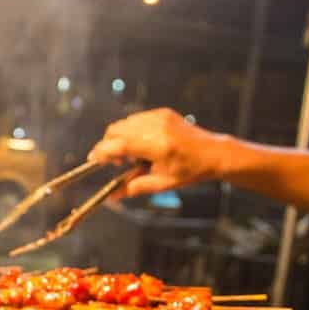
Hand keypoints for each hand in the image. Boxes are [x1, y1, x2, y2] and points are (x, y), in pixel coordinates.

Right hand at [89, 108, 225, 198]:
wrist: (215, 153)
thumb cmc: (191, 171)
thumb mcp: (162, 184)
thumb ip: (133, 188)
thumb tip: (111, 196)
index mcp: (157, 147)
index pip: (118, 145)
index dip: (101, 152)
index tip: (93, 160)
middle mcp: (157, 127)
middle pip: (116, 130)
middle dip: (108, 144)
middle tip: (116, 162)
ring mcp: (160, 117)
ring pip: (124, 123)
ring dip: (120, 138)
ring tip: (133, 155)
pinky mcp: (162, 112)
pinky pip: (136, 119)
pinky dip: (131, 131)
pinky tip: (142, 145)